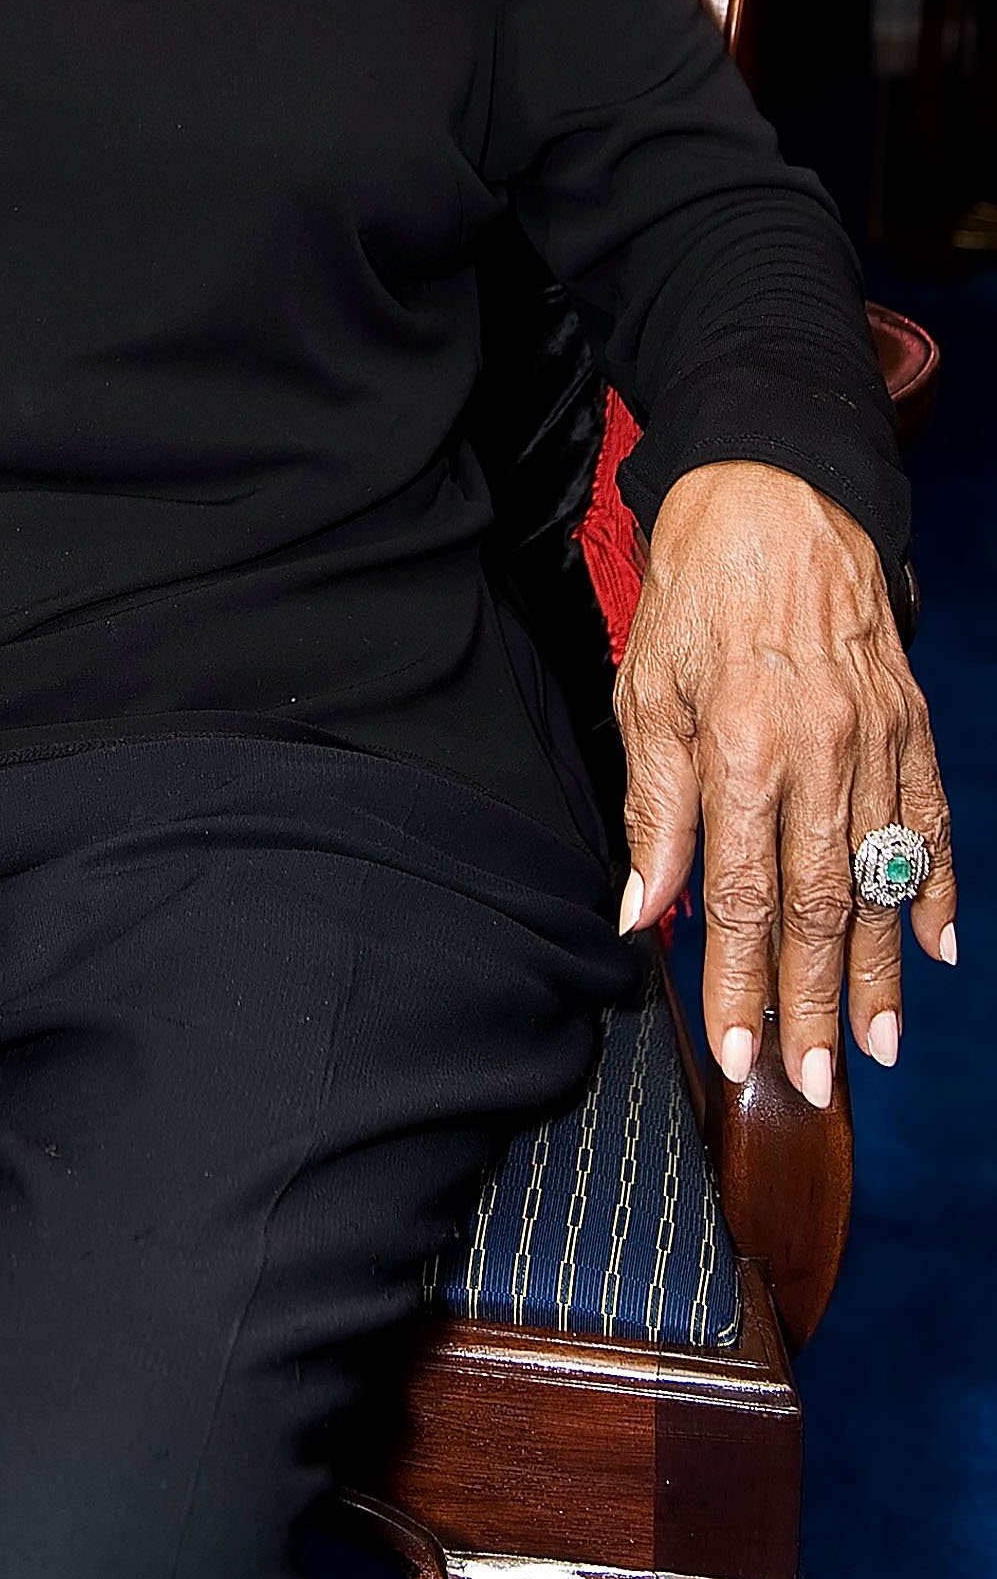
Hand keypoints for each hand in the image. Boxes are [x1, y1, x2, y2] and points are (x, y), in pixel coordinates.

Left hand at [615, 459, 956, 1104]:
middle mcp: (820, 752)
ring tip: (874, 1046)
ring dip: (879, 970)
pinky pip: (929, 820)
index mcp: (743, 747)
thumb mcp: (646, 690)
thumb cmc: (696, 592)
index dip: (743, 981)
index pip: (744, 895)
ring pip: (880, 877)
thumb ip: (655, 806)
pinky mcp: (911, 721)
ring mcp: (876, 739)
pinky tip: (935, 950)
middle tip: (811, 1083)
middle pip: (820, 906)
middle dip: (816, 1003)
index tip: (742, 1052)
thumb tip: (643, 908)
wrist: (777, 496)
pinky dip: (934, 888)